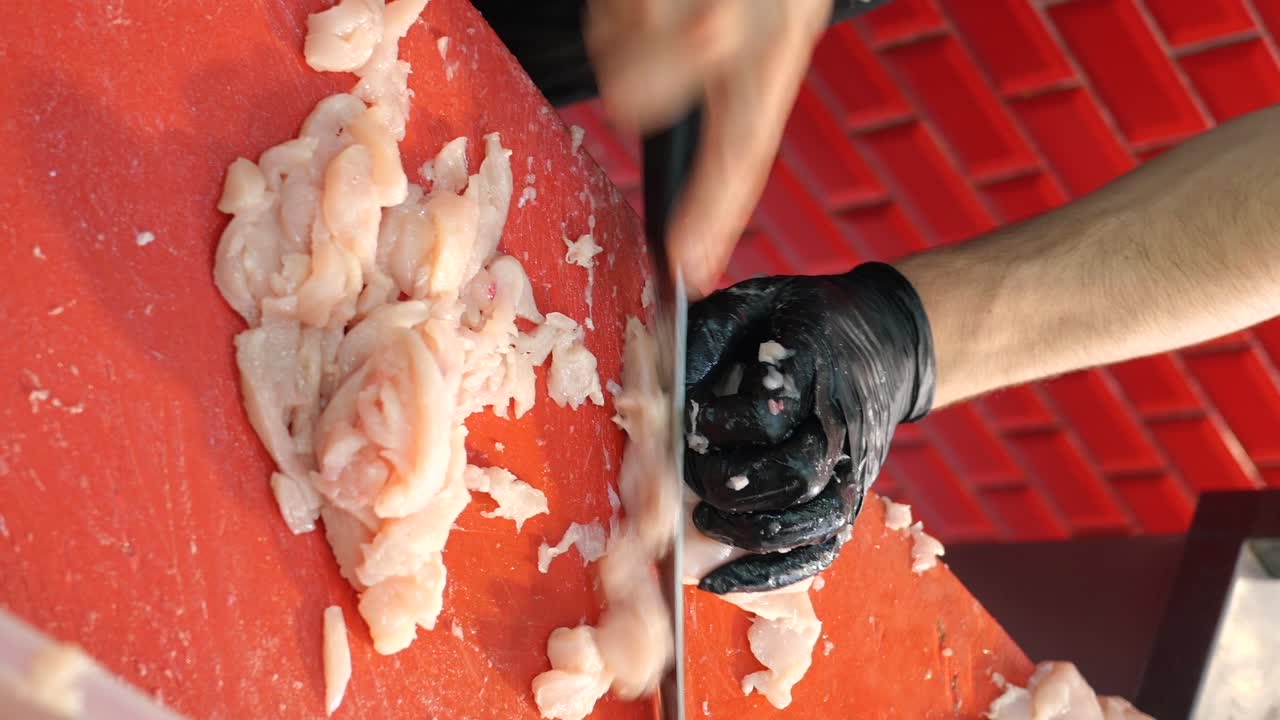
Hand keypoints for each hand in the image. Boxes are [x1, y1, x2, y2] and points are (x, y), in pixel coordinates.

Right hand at [584, 0, 832, 295]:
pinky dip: (617, 4)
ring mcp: (672, 3)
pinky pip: (604, 16)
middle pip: (640, 102)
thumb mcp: (778, 14)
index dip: (712, 215)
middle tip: (662, 53)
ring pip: (611, 54)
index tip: (686, 266)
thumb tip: (694, 160)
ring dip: (625, 34)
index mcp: (776, 42)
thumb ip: (743, 80)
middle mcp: (726, 26)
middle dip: (637, 88)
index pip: (742, 149)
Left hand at [683, 262, 936, 593]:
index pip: (768, 415)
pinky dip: (775, 572)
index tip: (686, 416)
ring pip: (813, 520)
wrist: (886, 341)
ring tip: (705, 521)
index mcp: (816, 369)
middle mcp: (841, 425)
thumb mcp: (755, 303)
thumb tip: (667, 386)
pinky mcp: (852, 497)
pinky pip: (822, 549)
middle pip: (794, 475)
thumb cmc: (803, 322)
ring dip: (750, 532)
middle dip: (731, 484)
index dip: (715, 424)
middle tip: (696, 473)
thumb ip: (709, 334)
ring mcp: (852, 468)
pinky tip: (726, 581)